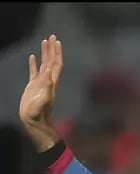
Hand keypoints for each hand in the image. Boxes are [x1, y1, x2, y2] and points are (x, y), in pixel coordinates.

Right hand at [18, 34, 62, 151]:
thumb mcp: (43, 100)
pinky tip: (32, 56)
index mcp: (52, 82)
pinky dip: (34, 63)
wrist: (33, 121)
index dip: (57, 53)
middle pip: (52, 61)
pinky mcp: (33, 86)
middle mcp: (48, 80)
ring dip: (45, 53)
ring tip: (44, 41)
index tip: (57, 42)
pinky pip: (34, 71)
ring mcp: (41, 83)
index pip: (56, 64)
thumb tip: (49, 75)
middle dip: (52, 49)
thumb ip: (46, 88)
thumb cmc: (38, 113)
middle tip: (52, 36)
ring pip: (44, 64)